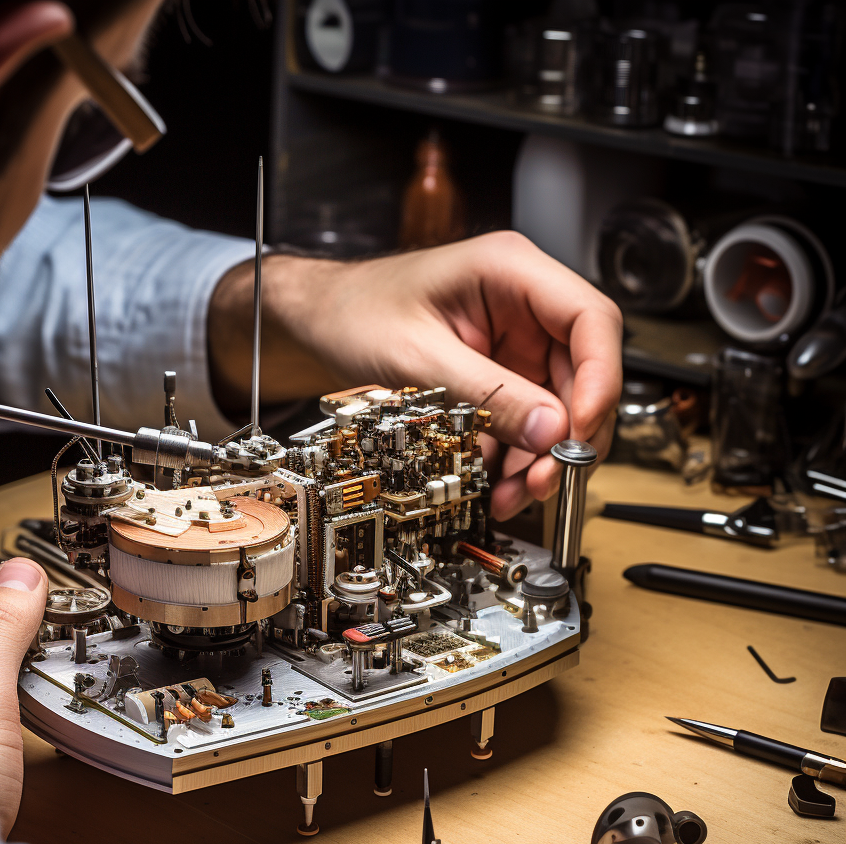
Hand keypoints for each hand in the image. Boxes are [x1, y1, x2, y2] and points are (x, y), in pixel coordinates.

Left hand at [209, 232, 621, 519]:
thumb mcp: (418, 357)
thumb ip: (488, 393)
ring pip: (557, 407)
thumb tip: (551, 431)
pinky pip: (525, 422)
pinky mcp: (498, 377)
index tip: (580, 429)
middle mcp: (523, 306)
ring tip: (514, 493)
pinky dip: (517, 458)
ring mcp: (513, 344)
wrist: (322, 322)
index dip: (599, 379)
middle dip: (568, 433)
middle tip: (547, 478)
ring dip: (543, 456)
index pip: (590, 320)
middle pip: (581, 372)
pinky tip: (497, 485)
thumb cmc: (357, 312)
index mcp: (511, 272)